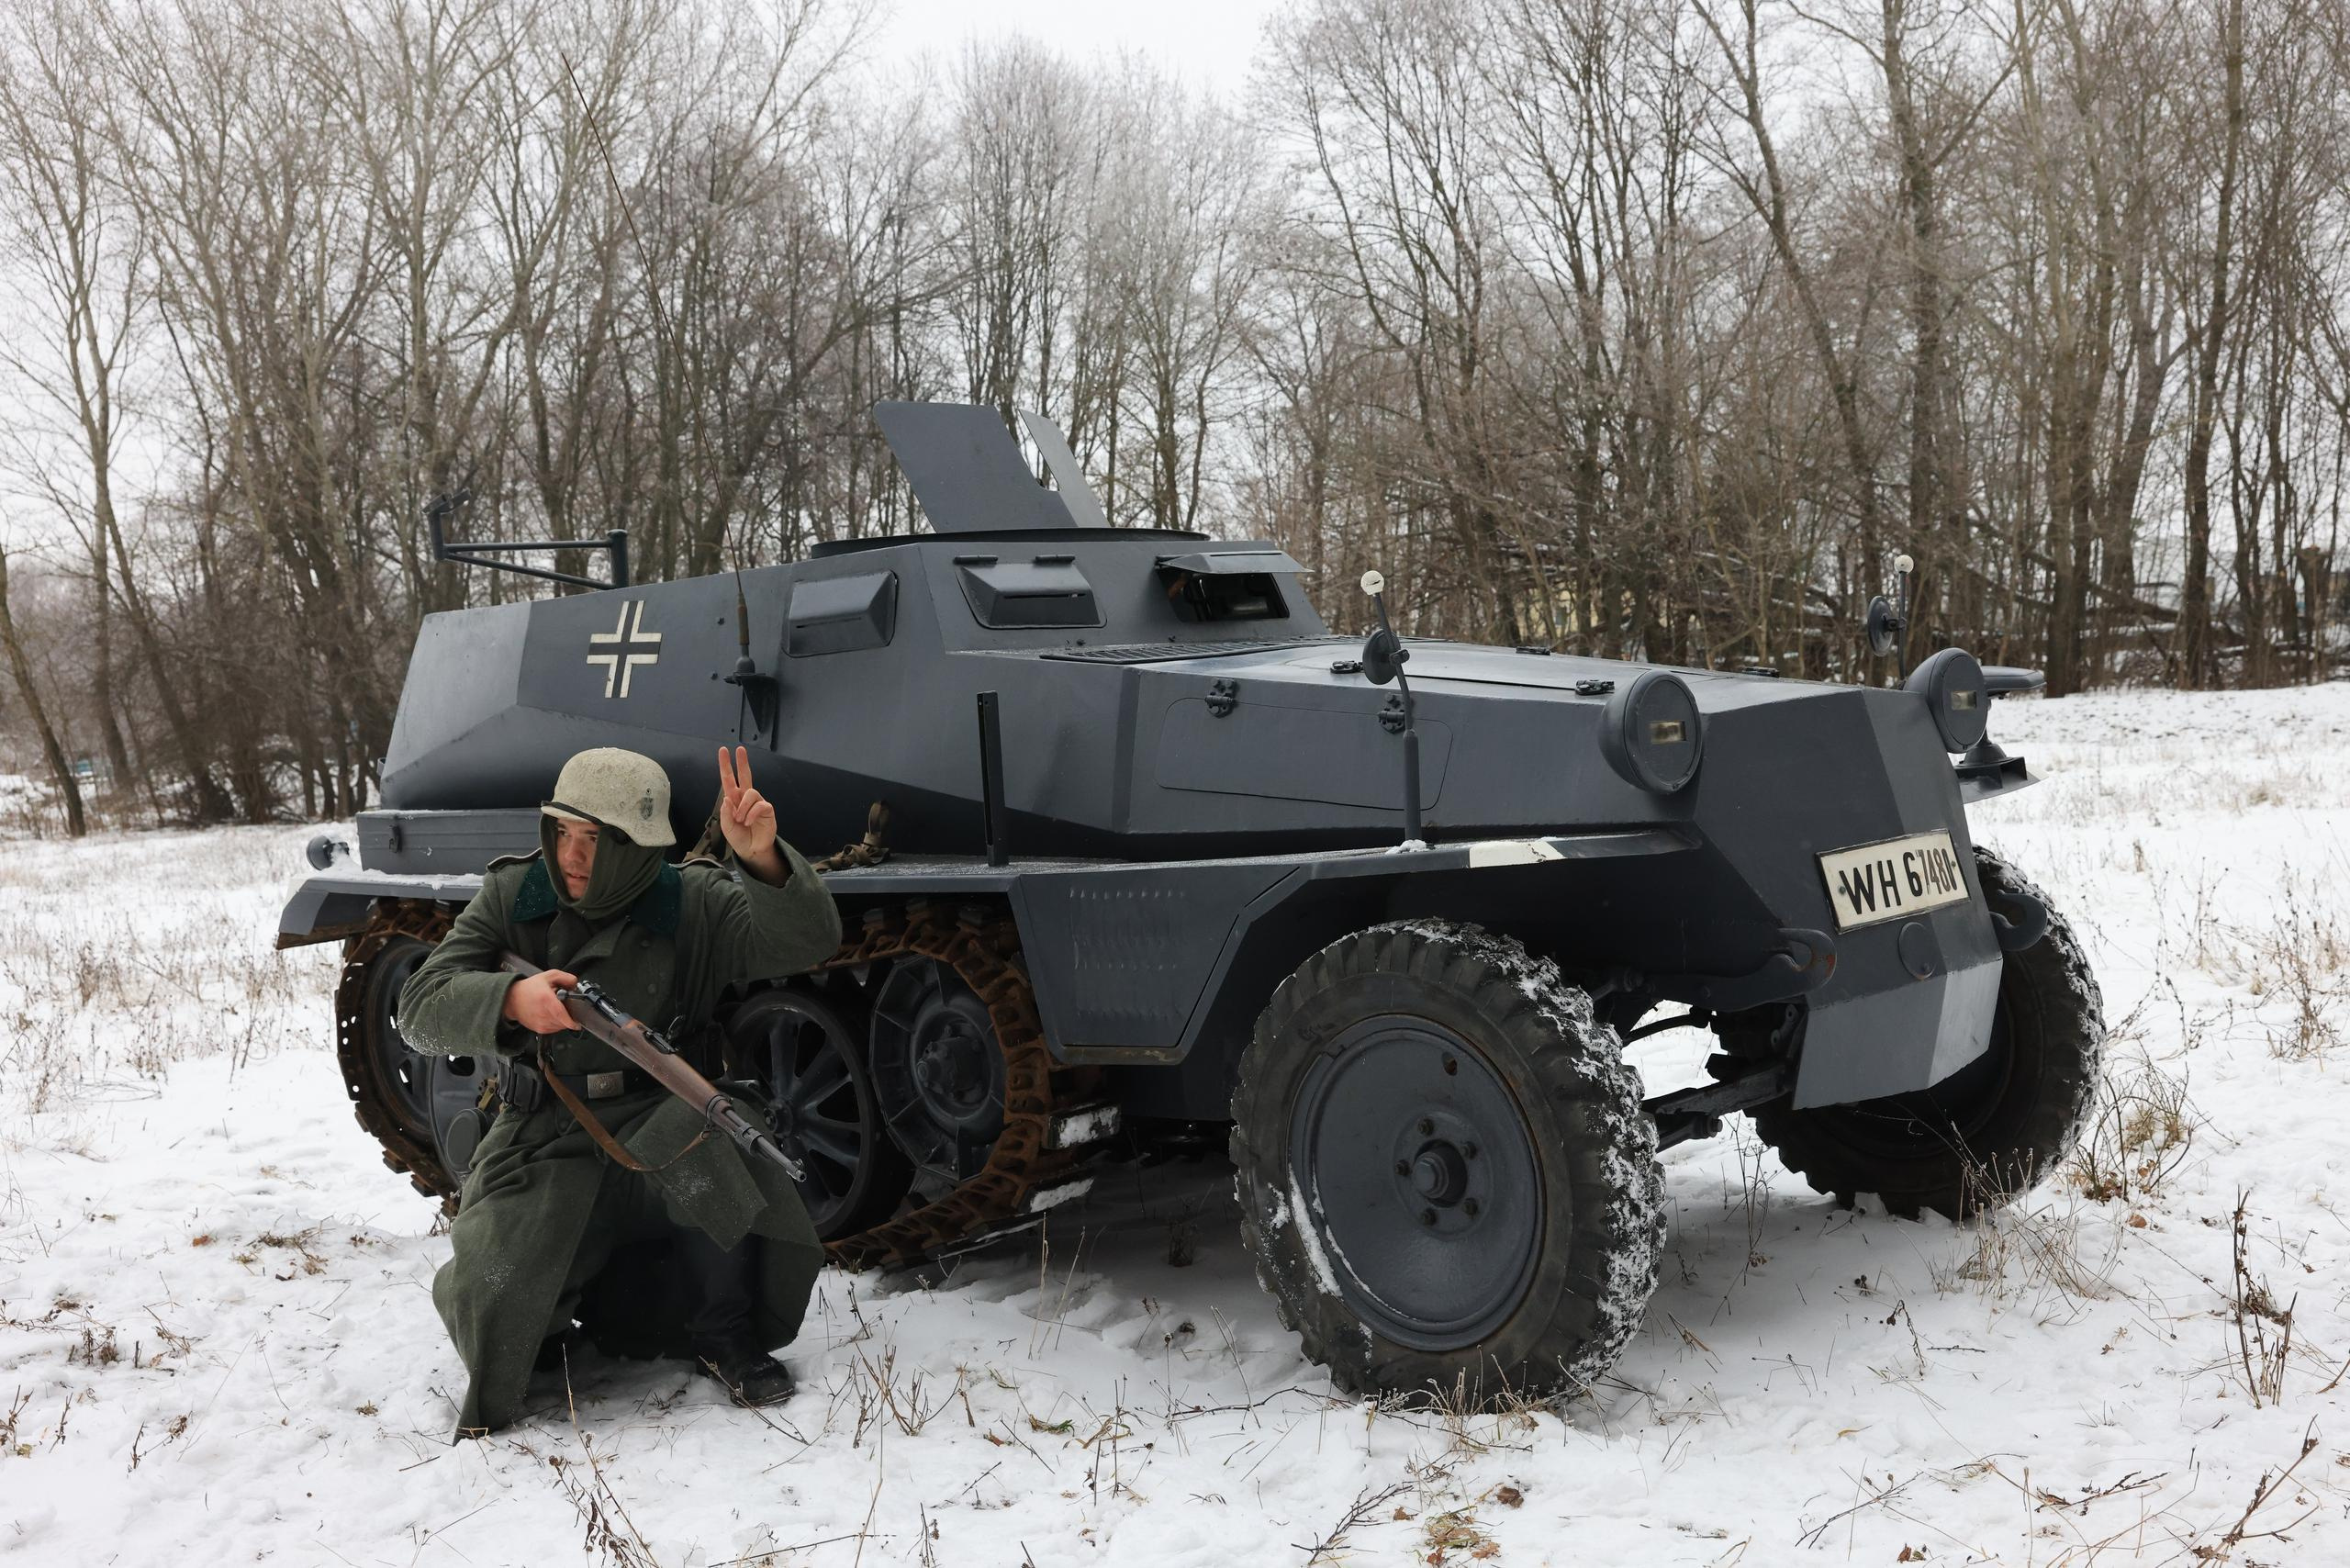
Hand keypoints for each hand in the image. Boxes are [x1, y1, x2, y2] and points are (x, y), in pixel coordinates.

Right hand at [502, 969, 578, 1034]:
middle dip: (569, 1015)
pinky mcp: (539, 1029)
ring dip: (563, 1020)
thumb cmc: (529, 988)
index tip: (578, 1022)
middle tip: (564, 1006)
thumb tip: (575, 984)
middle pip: (564, 1021)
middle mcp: (543, 1013)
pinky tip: (552, 1015)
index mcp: (546, 999)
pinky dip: (557, 1024)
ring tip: (556, 1009)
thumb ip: (566, 978)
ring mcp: (541, 1023)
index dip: (572, 1020)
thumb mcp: (549, 976)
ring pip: (561, 1026)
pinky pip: (555, 1029)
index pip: (561, 1014)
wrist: (512, 999)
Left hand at [718, 745, 784, 879]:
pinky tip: (749, 822)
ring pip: (751, 792)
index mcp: (733, 800)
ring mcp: (757, 802)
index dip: (725, 765)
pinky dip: (752, 814)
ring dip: (743, 807)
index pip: (728, 779)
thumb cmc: (738, 837)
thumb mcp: (726, 827)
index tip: (723, 751)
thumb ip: (725, 813)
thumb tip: (727, 798)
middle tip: (740, 749)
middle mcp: (745, 798)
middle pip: (745, 776)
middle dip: (742, 762)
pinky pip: (760, 805)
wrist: (751, 850)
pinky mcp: (767, 809)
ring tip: (741, 820)